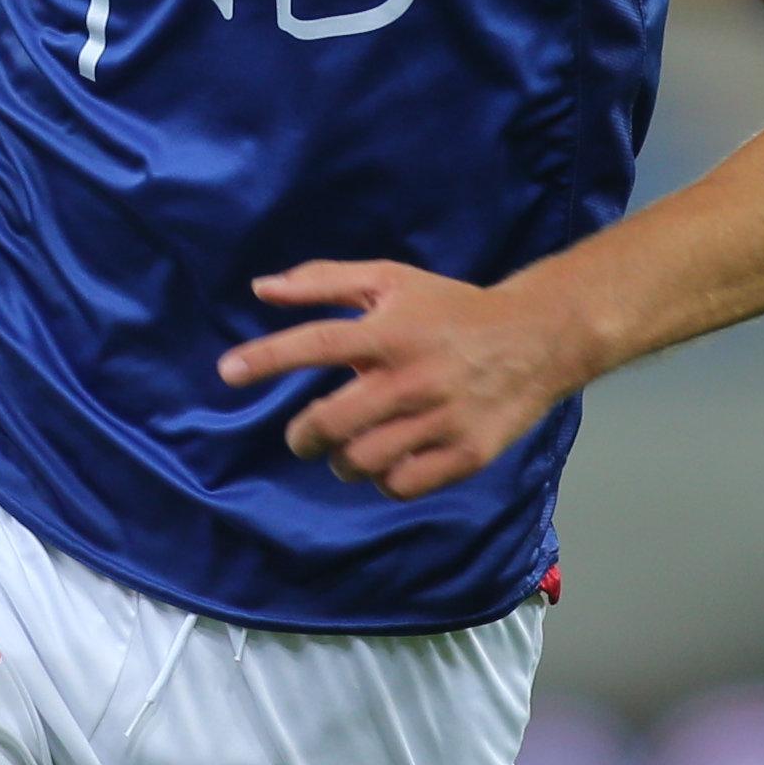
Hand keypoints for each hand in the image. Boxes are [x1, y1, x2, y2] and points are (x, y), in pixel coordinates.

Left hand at [219, 259, 594, 499]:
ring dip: (341, 460)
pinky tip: (388, 460)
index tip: (228, 372)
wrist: (535, 338)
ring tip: (349, 447)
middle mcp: (412, 377)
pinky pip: (401, 485)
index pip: (317, 345)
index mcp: (391, 331)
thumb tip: (261, 289)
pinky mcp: (465, 454)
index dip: (267, 358)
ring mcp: (440, 420)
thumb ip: (324, 282)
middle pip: (331, 422)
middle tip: (304, 434)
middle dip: (303, 435)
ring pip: (361, 461)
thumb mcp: (391, 279)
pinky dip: (383, 479)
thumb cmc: (450, 308)